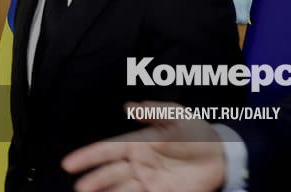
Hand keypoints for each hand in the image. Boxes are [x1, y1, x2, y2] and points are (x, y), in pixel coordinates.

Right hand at [62, 101, 226, 191]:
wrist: (221, 155)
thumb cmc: (197, 132)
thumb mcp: (178, 116)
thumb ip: (155, 111)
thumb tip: (130, 106)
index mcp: (139, 143)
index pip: (109, 150)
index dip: (89, 156)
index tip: (69, 163)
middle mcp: (139, 164)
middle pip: (111, 173)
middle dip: (95, 180)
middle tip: (81, 187)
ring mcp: (148, 181)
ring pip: (120, 189)